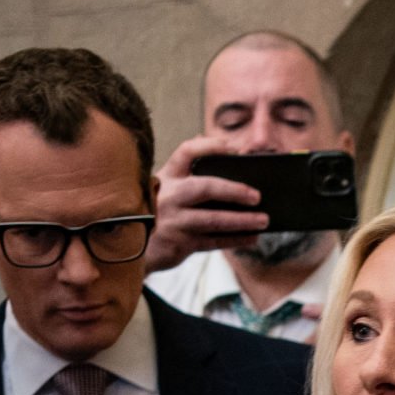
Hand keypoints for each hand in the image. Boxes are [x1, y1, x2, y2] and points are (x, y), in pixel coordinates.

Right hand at [147, 132, 267, 269]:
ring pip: (213, 220)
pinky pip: (213, 241)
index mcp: (166, 177)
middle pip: (205, 187)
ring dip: (241, 220)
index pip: (186, 152)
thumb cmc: (157, 213)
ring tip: (263, 220)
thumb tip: (226, 152)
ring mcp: (173, 221)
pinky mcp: (179, 243)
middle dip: (234, 190)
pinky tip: (251, 237)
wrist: (131, 248)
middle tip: (257, 196)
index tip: (234, 147)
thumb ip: (187, 175)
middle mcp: (168, 196)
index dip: (211, 146)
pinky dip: (235, 240)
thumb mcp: (164, 189)